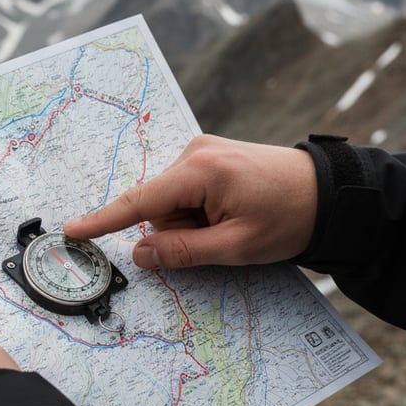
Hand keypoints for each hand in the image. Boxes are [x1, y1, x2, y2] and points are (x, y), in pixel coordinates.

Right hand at [65, 134, 317, 268]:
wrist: (333, 193)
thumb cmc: (291, 219)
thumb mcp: (237, 247)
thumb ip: (182, 252)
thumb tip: (140, 253)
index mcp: (200, 171)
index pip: (139, 201)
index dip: (103, 220)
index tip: (72, 229)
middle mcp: (196, 153)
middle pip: (160, 208)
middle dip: (183, 231)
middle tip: (228, 236)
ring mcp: (204, 152)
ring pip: (175, 204)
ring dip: (197, 223)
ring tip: (239, 221)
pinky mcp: (213, 157)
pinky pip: (190, 194)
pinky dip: (203, 211)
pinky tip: (236, 211)